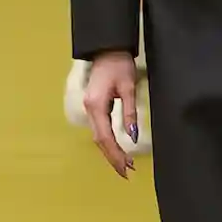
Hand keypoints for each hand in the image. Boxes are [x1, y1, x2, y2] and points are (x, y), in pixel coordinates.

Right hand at [83, 51, 138, 177]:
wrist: (108, 49)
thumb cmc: (119, 65)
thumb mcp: (128, 88)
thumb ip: (130, 113)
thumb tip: (132, 136)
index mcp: (96, 106)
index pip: (106, 137)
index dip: (116, 154)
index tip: (127, 167)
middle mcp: (90, 109)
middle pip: (100, 140)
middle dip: (112, 157)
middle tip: (127, 172)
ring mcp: (90, 108)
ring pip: (98, 136)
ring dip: (110, 151)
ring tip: (124, 164)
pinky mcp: (94, 106)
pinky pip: (99, 129)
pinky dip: (108, 141)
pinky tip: (116, 149)